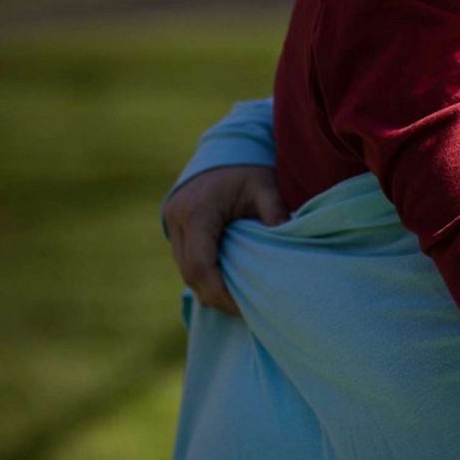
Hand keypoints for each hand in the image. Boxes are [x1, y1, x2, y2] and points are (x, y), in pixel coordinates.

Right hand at [163, 165, 286, 315]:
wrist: (225, 147)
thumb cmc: (247, 167)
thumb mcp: (265, 186)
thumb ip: (275, 214)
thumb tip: (288, 244)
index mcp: (197, 211)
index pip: (200, 265)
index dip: (220, 292)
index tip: (244, 308)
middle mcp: (177, 220)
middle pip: (189, 274)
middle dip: (216, 296)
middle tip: (246, 312)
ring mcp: (171, 223)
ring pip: (185, 271)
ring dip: (209, 288)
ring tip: (239, 303)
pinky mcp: (174, 227)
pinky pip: (186, 261)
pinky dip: (205, 276)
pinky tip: (228, 285)